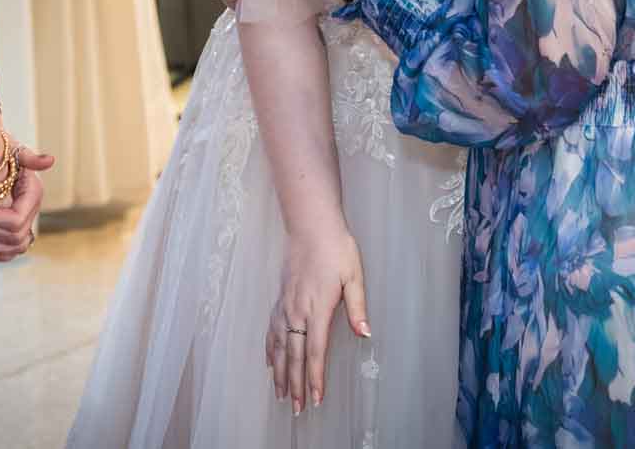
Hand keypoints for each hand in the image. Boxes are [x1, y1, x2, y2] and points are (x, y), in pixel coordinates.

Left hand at [0, 145, 54, 262]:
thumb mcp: (8, 150)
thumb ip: (27, 157)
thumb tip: (50, 160)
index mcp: (33, 193)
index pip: (16, 219)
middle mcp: (32, 211)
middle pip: (15, 237)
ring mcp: (26, 224)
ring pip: (14, 249)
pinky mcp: (15, 234)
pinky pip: (9, 254)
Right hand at [266, 225, 370, 413]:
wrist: (310, 225)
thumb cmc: (336, 248)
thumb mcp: (354, 276)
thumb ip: (357, 308)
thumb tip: (364, 334)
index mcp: (318, 308)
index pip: (315, 351)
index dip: (315, 378)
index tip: (316, 399)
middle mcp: (297, 311)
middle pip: (294, 355)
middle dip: (296, 384)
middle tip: (296, 409)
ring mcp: (285, 305)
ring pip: (279, 346)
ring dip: (280, 373)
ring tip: (280, 394)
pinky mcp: (280, 299)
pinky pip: (272, 330)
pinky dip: (270, 350)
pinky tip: (270, 362)